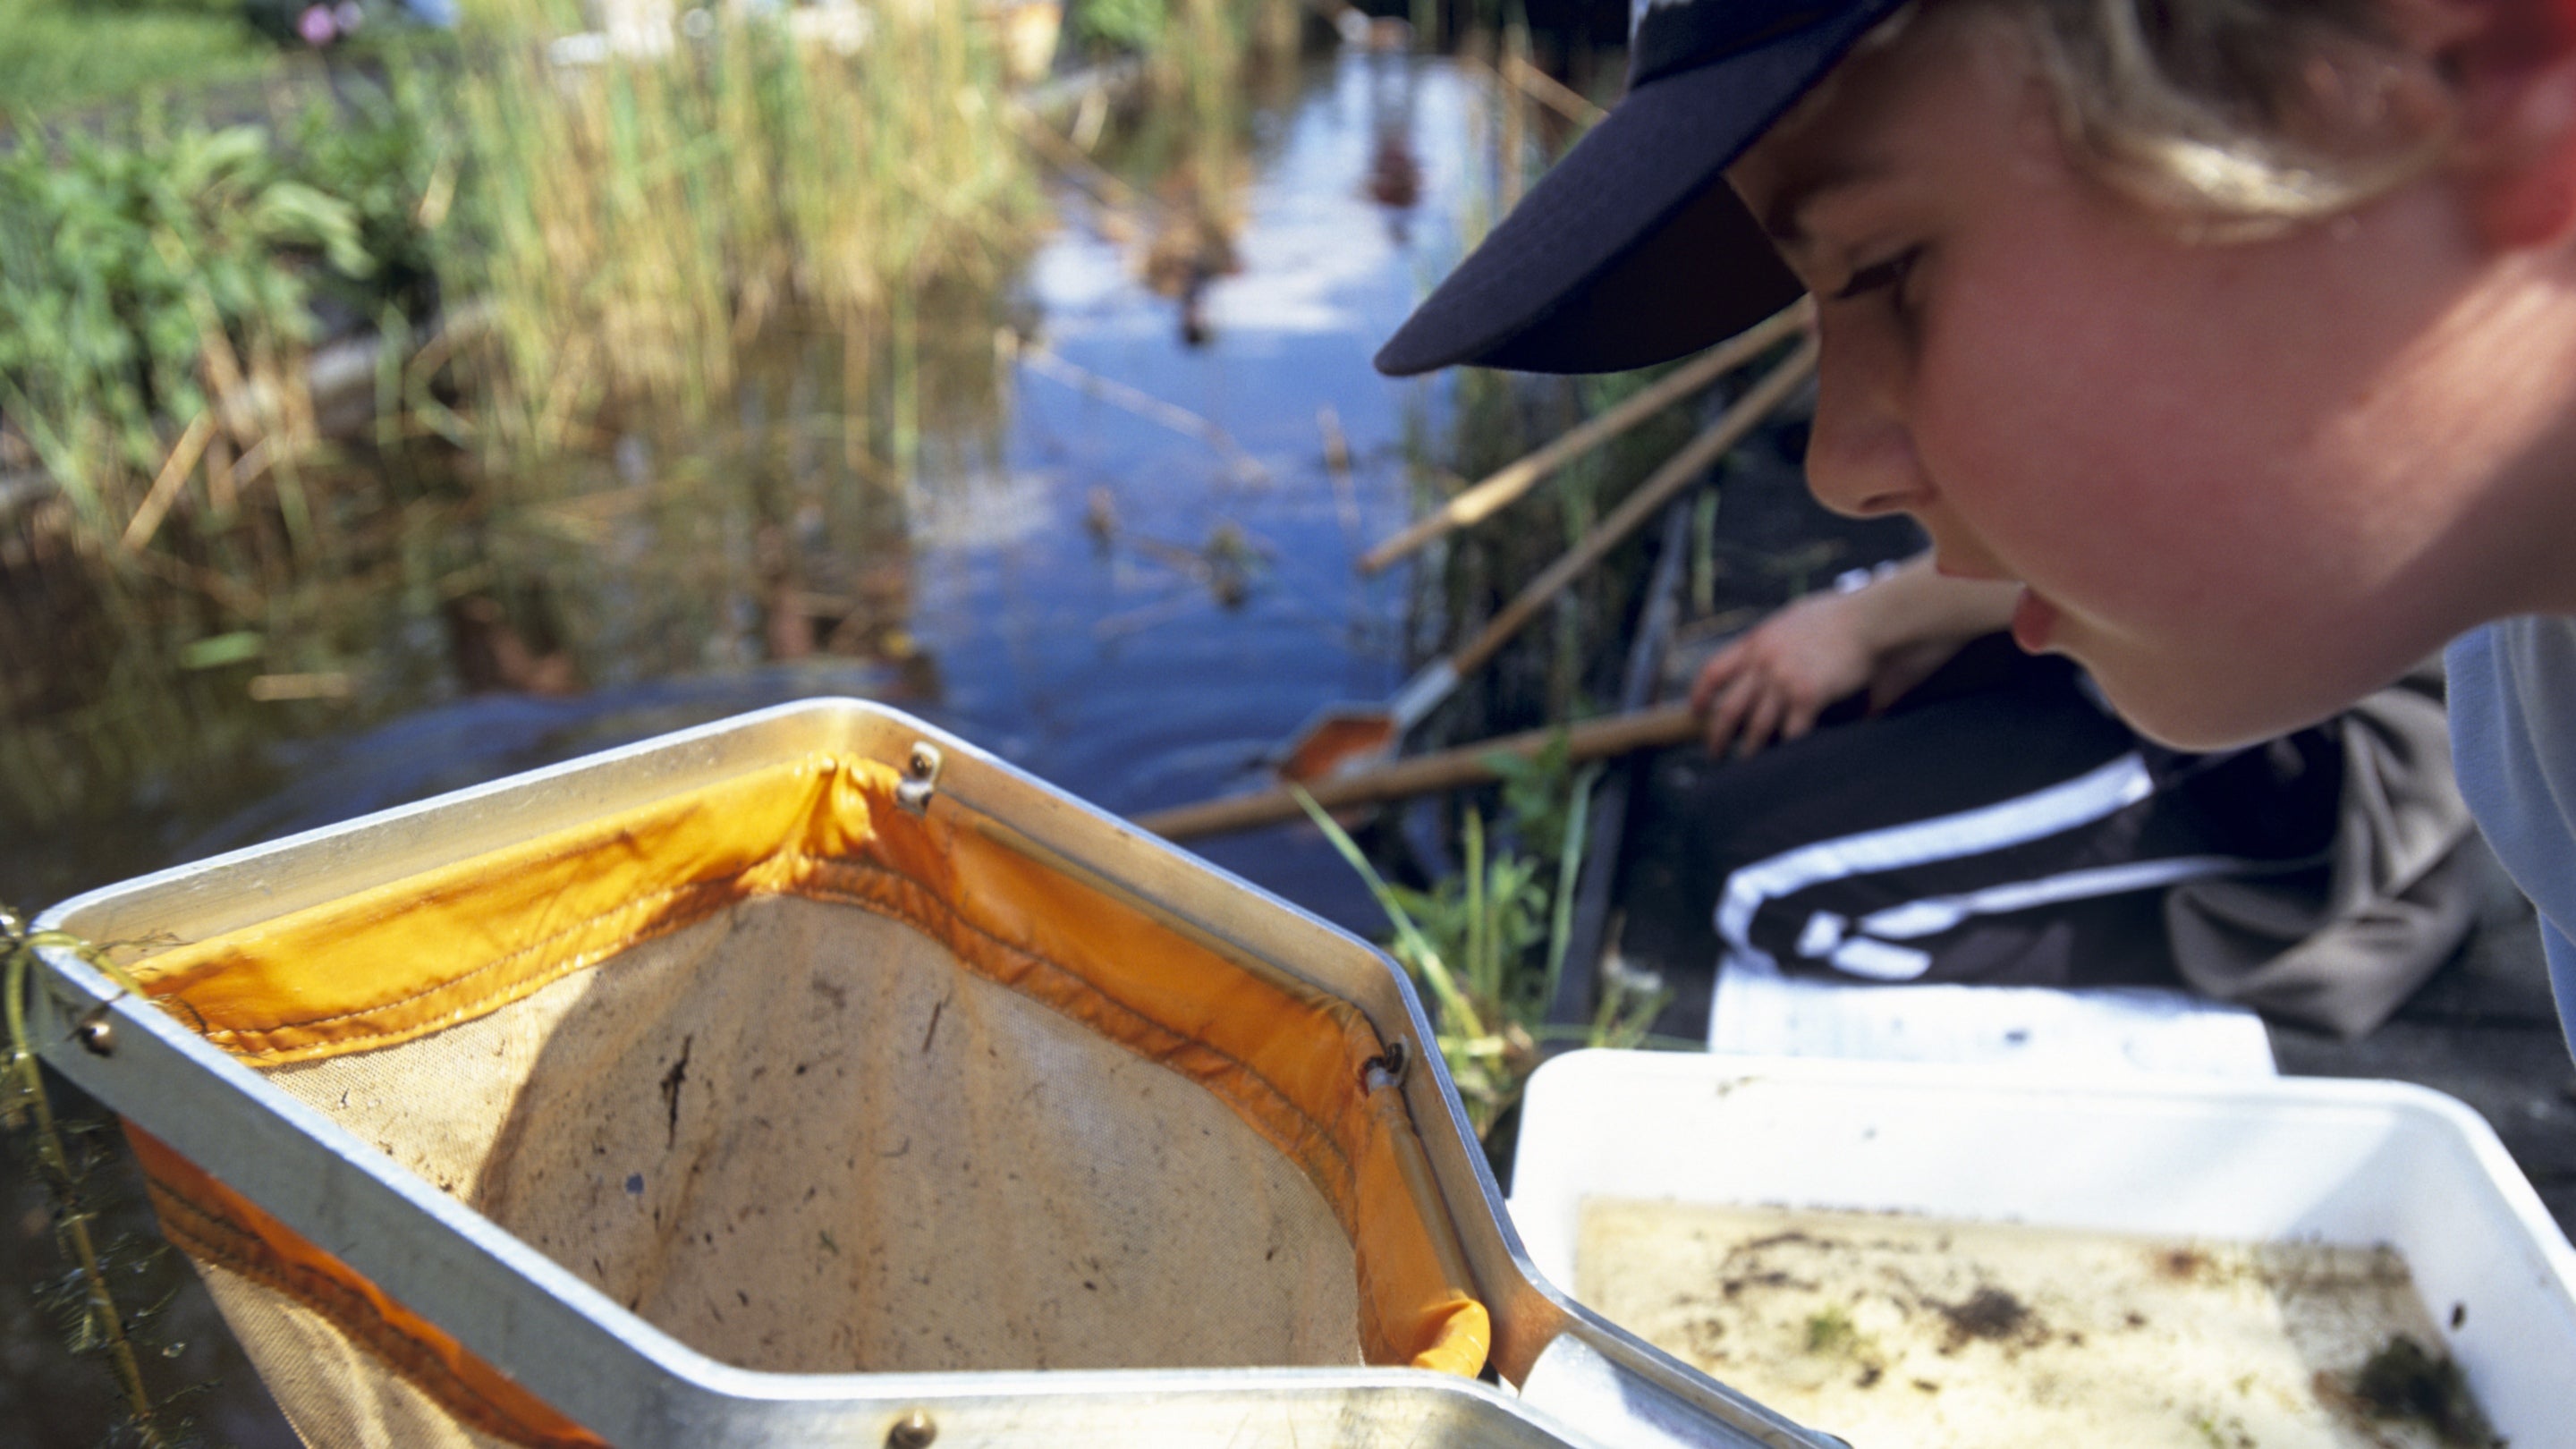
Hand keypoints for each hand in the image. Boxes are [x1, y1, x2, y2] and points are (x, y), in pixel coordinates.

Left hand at [1688, 589, 1880, 757]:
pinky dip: (1785, 750)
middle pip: (1729, 709)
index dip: (1701, 696)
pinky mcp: (1808, 697)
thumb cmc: (1839, 616)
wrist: (1867, 619)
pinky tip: (1783, 761)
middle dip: (1717, 737)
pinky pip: (1790, 733)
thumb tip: (1768, 650)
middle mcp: (1763, 663)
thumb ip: (1775, 638)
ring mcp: (1783, 681)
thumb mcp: (1793, 618)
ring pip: (1756, 728)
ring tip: (1747, 765)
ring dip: (1749, 751)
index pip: (1713, 672)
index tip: (1696, 711)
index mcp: (1756, 642)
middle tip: (1715, 753)